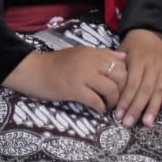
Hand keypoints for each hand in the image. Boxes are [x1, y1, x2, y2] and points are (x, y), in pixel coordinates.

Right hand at [4, 45, 127, 113]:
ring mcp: (82, 75)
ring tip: (108, 105)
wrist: (34, 70)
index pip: (121, 64)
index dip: (127, 79)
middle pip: (121, 76)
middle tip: (118, 100)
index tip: (123, 88)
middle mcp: (91, 61)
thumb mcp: (81, 54)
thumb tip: (123, 58)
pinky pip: (96, 101)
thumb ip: (103, 55)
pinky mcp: (74, 89)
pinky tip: (98, 109)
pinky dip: (100, 108)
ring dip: (113, 101)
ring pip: (111, 89)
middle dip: (123, 91)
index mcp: (94, 52)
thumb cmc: (57, 64)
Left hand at [114, 29, 161, 126]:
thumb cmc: (133, 45)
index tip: (118, 115)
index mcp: (138, 59)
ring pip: (159, 90)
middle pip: (145, 89)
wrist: (152, 33)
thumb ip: (116, 65)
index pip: (132, 83)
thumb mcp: (122, 49)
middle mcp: (152, 64)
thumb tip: (106, 84)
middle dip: (137, 108)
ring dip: (153, 107)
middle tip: (129, 123)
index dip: (126, 99)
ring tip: (146, 123)